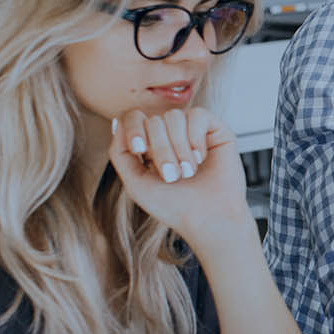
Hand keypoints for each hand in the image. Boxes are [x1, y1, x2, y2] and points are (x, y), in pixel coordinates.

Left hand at [109, 108, 249, 245]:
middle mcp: (171, 135)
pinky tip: (201, 157)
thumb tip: (118, 122)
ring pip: (175, 116)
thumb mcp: (135, 182)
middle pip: (154, 120)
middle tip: (172, 176)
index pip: (135, 117)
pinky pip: (198, 115)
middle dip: (161, 150)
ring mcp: (193, 131)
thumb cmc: (174, 206)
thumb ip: (120, 153)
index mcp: (151, 145)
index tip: (140, 150)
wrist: (207, 219)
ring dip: (179, 148)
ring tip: (188, 171)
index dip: (134, 128)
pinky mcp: (216, 130)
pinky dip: (195, 138)